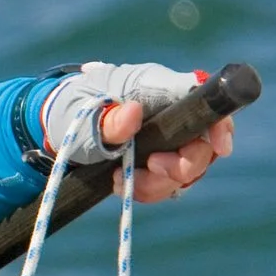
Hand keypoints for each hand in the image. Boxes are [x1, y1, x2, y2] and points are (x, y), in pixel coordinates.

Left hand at [37, 61, 235, 204]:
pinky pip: (171, 181)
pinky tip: (122, 184)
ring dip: (161, 183)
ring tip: (122, 179)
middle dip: (183, 165)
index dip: (219, 121)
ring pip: (189, 167)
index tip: (220, 148)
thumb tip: (134, 111)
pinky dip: (151, 189)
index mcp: (152, 86)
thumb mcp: (81, 118)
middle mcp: (168, 110)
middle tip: (153, 167)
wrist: (56, 128)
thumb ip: (108, 120)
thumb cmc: (71, 112)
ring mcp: (168, 136)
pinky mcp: (161, 157)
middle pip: (203, 141)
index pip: (200, 95)